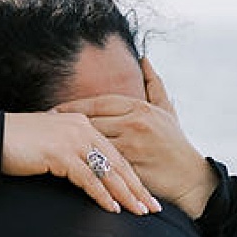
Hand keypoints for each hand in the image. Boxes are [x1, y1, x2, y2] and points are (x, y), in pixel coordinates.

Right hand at [1, 112, 162, 214]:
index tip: (145, 193)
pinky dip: (101, 195)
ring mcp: (72, 140)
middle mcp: (82, 128)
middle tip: (152, 206)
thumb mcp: (50, 143)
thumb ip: (70, 150)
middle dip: (136, 187)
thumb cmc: (17, 143)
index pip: (114, 152)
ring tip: (138, 211)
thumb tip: (82, 169)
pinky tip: (112, 208)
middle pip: (117, 162)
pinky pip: (88, 178)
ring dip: (125, 194)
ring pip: (107, 171)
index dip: (132, 175)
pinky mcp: (60, 154)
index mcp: (82, 123)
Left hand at [55, 58, 217, 217]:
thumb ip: (154, 84)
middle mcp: (135, 123)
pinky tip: (68, 164)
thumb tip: (145, 58)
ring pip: (92, 142)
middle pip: (91, 120)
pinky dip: (84, 164)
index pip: (99, 102)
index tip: (55, 109)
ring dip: (71, 143)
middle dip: (67, 124)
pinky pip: (101, 164)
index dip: (75, 105)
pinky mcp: (130, 167)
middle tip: (45, 126)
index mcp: (140, 108)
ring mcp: (133, 145)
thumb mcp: (167, 110)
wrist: (191, 178)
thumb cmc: (176, 144)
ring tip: (50, 144)